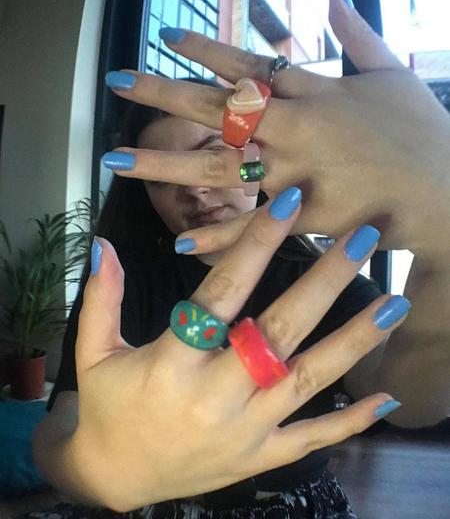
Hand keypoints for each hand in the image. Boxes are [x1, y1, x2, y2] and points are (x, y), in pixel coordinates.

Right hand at [70, 189, 407, 510]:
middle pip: (278, 332)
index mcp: (171, 364)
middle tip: (361, 240)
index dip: (255, 247)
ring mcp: (245, 432)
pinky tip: (387, 399)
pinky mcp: (260, 458)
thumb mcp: (93, 352)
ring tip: (396, 302)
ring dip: (354, 340)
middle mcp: (215, 397)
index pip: (220, 295)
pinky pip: (311, 439)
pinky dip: (351, 421)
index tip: (288, 206)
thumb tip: (102, 243)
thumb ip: (101, 297)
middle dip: (323, 282)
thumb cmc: (108, 406)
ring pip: (308, 380)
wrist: (116, 476)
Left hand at [105, 0, 449, 256]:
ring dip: (164, 166)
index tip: (165, 37)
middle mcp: (294, 128)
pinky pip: (254, 228)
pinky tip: (179, 239)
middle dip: (162, 94)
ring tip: (116, 163)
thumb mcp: (392, 69)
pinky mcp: (307, 218)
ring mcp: (296, 175)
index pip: (247, 63)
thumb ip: (354, 32)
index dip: (204, 48)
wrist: (449, 188)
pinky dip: (217, 234)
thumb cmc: (421, 128)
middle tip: (117, 83)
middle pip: (216, 109)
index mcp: (312, 90)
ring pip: (217, 168)